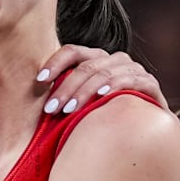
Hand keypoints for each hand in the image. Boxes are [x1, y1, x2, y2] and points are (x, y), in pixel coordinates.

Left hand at [36, 44, 167, 113]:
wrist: (145, 129)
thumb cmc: (104, 114)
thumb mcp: (82, 101)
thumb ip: (65, 93)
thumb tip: (30, 94)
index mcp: (96, 58)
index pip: (72, 51)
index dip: (54, 63)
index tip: (38, 81)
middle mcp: (115, 59)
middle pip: (85, 66)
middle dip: (65, 88)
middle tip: (50, 108)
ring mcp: (133, 69)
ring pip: (104, 73)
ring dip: (84, 92)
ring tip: (69, 110)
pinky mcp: (149, 83)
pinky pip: (130, 81)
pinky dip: (114, 87)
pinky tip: (101, 98)